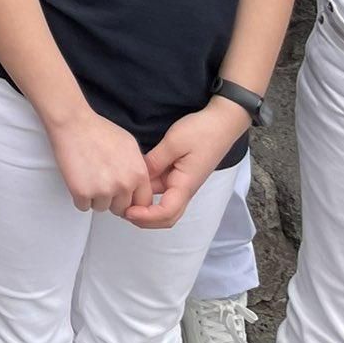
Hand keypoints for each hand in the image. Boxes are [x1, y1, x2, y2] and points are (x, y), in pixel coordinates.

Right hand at [47, 106, 152, 215]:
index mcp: (138, 173)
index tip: (122, 197)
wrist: (73, 122)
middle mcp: (124, 184)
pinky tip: (79, 178)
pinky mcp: (83, 192)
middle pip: (121, 209)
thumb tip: (138, 186)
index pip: (143, 203)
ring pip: (102, 208)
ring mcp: (104, 190)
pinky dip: (79, 196)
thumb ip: (138, 169)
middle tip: (101, 181)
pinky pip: (83, 206)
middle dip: (112, 199)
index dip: (131, 200)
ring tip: (89, 175)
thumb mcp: (130, 146)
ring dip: (95, 197)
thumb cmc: (97, 130)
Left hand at [125, 102, 248, 230]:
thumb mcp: (173, 143)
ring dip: (146, 207)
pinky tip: (136, 183)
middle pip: (166, 216)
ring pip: (163, 203)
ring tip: (124, 198)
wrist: (221, 123)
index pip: (166, 213)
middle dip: (145, 219)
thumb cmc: (200, 132)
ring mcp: (183, 183)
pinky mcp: (180, 175)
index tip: (127, 211)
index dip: (146, 217)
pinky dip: (150, 192)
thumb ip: (155, 161)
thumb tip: (139, 176)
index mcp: (185, 186)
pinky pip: (164, 189)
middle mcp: (184, 189)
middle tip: (122, 210)